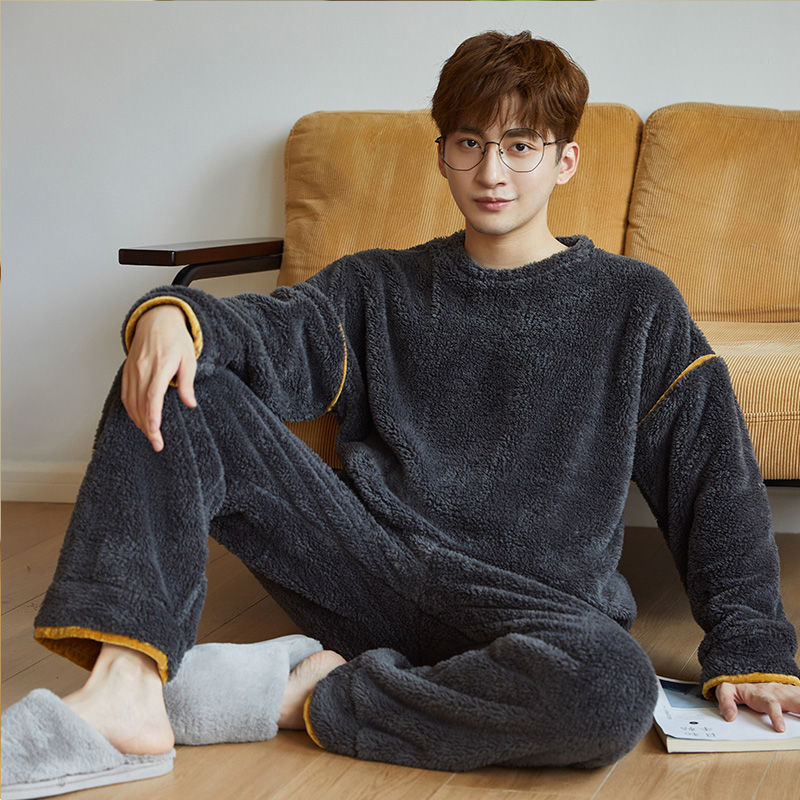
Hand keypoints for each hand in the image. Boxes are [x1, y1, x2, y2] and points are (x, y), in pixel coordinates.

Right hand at [121, 305, 196, 451]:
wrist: (157, 319)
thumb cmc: (177, 339)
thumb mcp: (189, 359)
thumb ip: (187, 383)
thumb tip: (190, 404)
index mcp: (160, 366)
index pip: (153, 397)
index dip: (152, 418)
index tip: (156, 434)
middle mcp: (143, 369)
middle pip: (141, 404)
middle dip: (147, 427)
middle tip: (157, 444)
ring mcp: (132, 370)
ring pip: (131, 402)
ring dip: (139, 421)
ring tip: (150, 436)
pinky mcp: (127, 371)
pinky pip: (126, 395)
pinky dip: (131, 410)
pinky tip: (139, 420)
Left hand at [716, 681, 799, 731]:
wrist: (750, 675)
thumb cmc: (741, 685)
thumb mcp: (727, 690)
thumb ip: (726, 701)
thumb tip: (730, 716)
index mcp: (763, 694)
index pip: (770, 704)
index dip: (775, 716)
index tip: (780, 729)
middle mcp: (779, 694)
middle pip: (795, 700)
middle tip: (798, 716)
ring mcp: (788, 695)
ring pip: (799, 699)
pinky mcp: (795, 699)